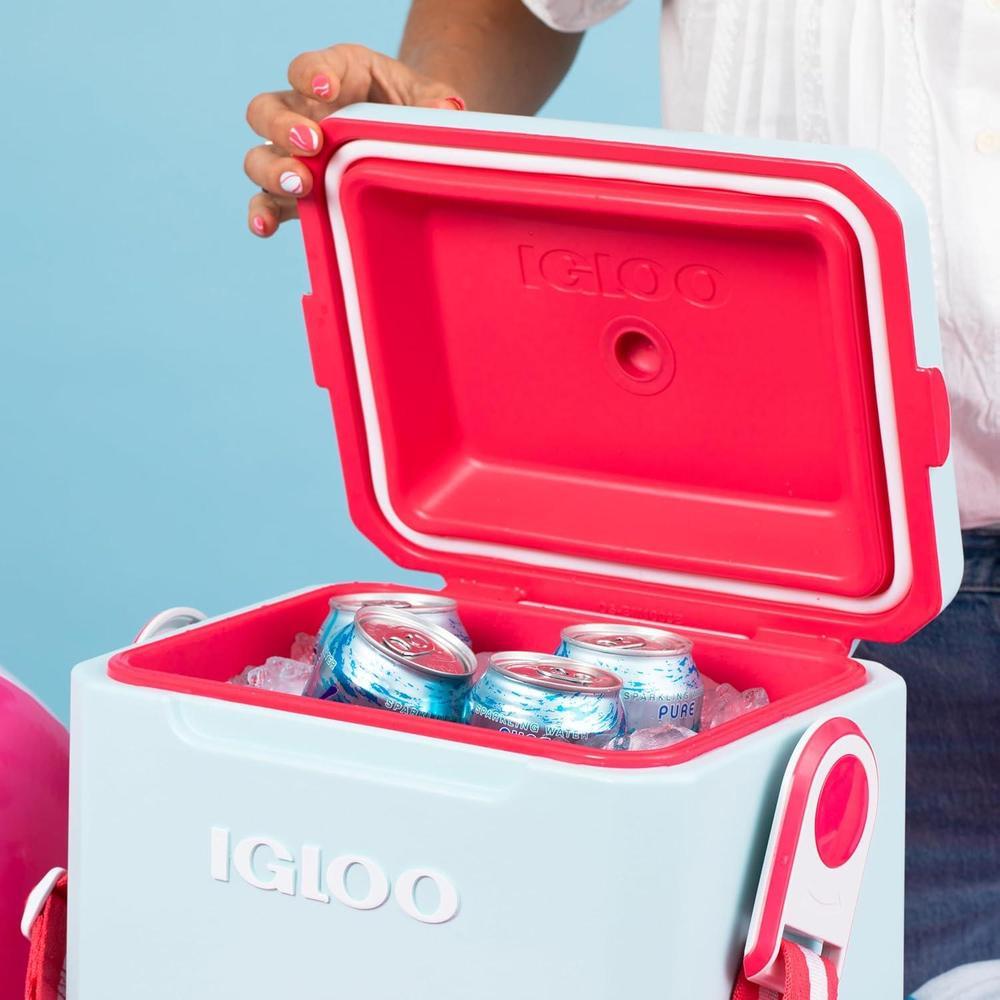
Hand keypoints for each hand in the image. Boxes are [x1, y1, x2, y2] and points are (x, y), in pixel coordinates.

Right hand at [244, 43, 463, 236]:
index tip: (325, 88)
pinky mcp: (292, 191)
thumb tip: (445, 112)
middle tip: (313, 143)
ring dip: (274, 171)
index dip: (311, 74)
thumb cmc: (410, 110)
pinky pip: (267, 202)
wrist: (407, 141)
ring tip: (302, 183)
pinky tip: (267, 227)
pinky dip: (262, 215)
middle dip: (283, 126)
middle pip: (267, 110)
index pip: (307, 67)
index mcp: (332, 76)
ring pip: (260, 157)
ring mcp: (291, 154)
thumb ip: (433, 100)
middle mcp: (301, 112)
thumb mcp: (424, 98)